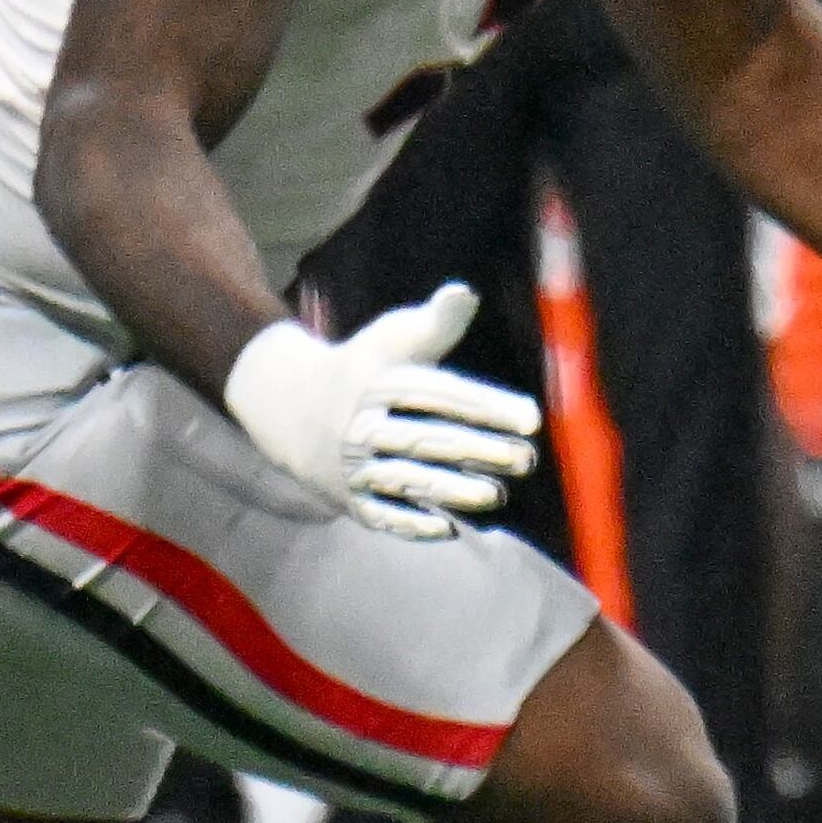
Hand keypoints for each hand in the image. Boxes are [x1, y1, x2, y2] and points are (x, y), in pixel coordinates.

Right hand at [222, 285, 539, 540]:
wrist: (288, 408)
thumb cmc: (363, 368)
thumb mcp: (392, 338)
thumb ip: (434, 323)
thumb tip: (464, 294)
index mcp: (380, 384)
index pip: (441, 395)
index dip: (487, 406)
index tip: (532, 418)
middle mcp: (365, 426)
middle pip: (426, 440)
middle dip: (477, 452)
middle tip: (527, 460)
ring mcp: (355, 466)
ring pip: (406, 480)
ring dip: (450, 492)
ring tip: (496, 496)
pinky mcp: (350, 498)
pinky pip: (381, 514)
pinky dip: (411, 524)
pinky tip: (448, 528)